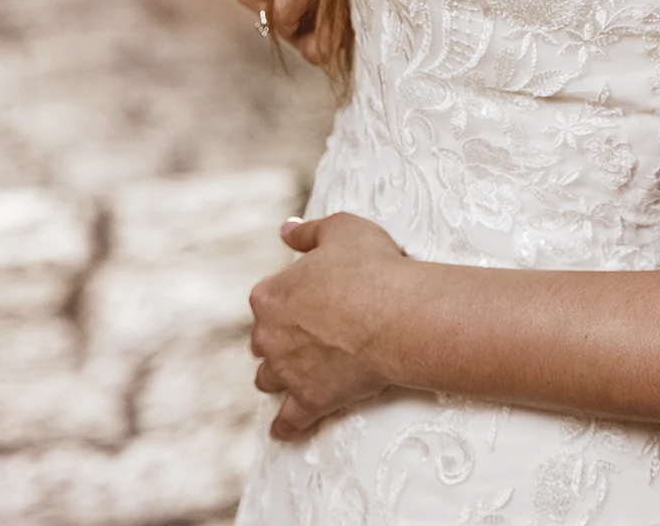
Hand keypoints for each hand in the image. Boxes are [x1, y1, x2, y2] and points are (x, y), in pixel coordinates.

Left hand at [250, 213, 406, 439]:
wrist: (396, 315)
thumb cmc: (372, 267)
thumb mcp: (342, 229)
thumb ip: (308, 232)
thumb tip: (285, 230)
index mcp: (270, 294)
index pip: (266, 298)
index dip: (288, 298)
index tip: (309, 299)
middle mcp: (268, 336)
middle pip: (263, 341)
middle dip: (280, 338)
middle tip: (310, 334)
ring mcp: (286, 373)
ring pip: (268, 380)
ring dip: (280, 376)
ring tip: (299, 374)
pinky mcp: (308, 402)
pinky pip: (288, 422)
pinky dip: (285, 427)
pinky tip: (284, 430)